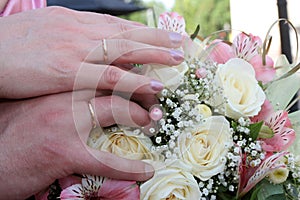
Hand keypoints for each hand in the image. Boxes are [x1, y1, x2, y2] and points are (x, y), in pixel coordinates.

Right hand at [0, 6, 183, 98]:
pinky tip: (153, 84)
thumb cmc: (12, 45)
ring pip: (125, 50)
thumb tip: (93, 45)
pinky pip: (110, 75)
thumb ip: (73, 39)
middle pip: (127, 32)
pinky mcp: (70, 71)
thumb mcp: (47, 34)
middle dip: (156, 36)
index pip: (116, 24)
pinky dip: (134, 79)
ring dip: (153, 54)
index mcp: (74, 21)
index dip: (143, 29)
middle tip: (179, 41)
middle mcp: (80, 31)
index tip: (162, 32)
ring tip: (176, 59)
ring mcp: (77, 50)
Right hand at [0, 90, 156, 198]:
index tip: (142, 83)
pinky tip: (146, 170)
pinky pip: (107, 160)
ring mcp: (66, 122)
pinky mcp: (64, 152)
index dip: (127, 76)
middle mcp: (64, 96)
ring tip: (153, 123)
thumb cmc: (10, 131)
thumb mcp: (36, 105)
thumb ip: (63, 97)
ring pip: (117, 111)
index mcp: (58, 84)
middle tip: (154, 104)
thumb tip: (90, 99)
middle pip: (114, 85)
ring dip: (142, 117)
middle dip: (140, 93)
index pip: (102, 72)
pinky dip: (131, 167)